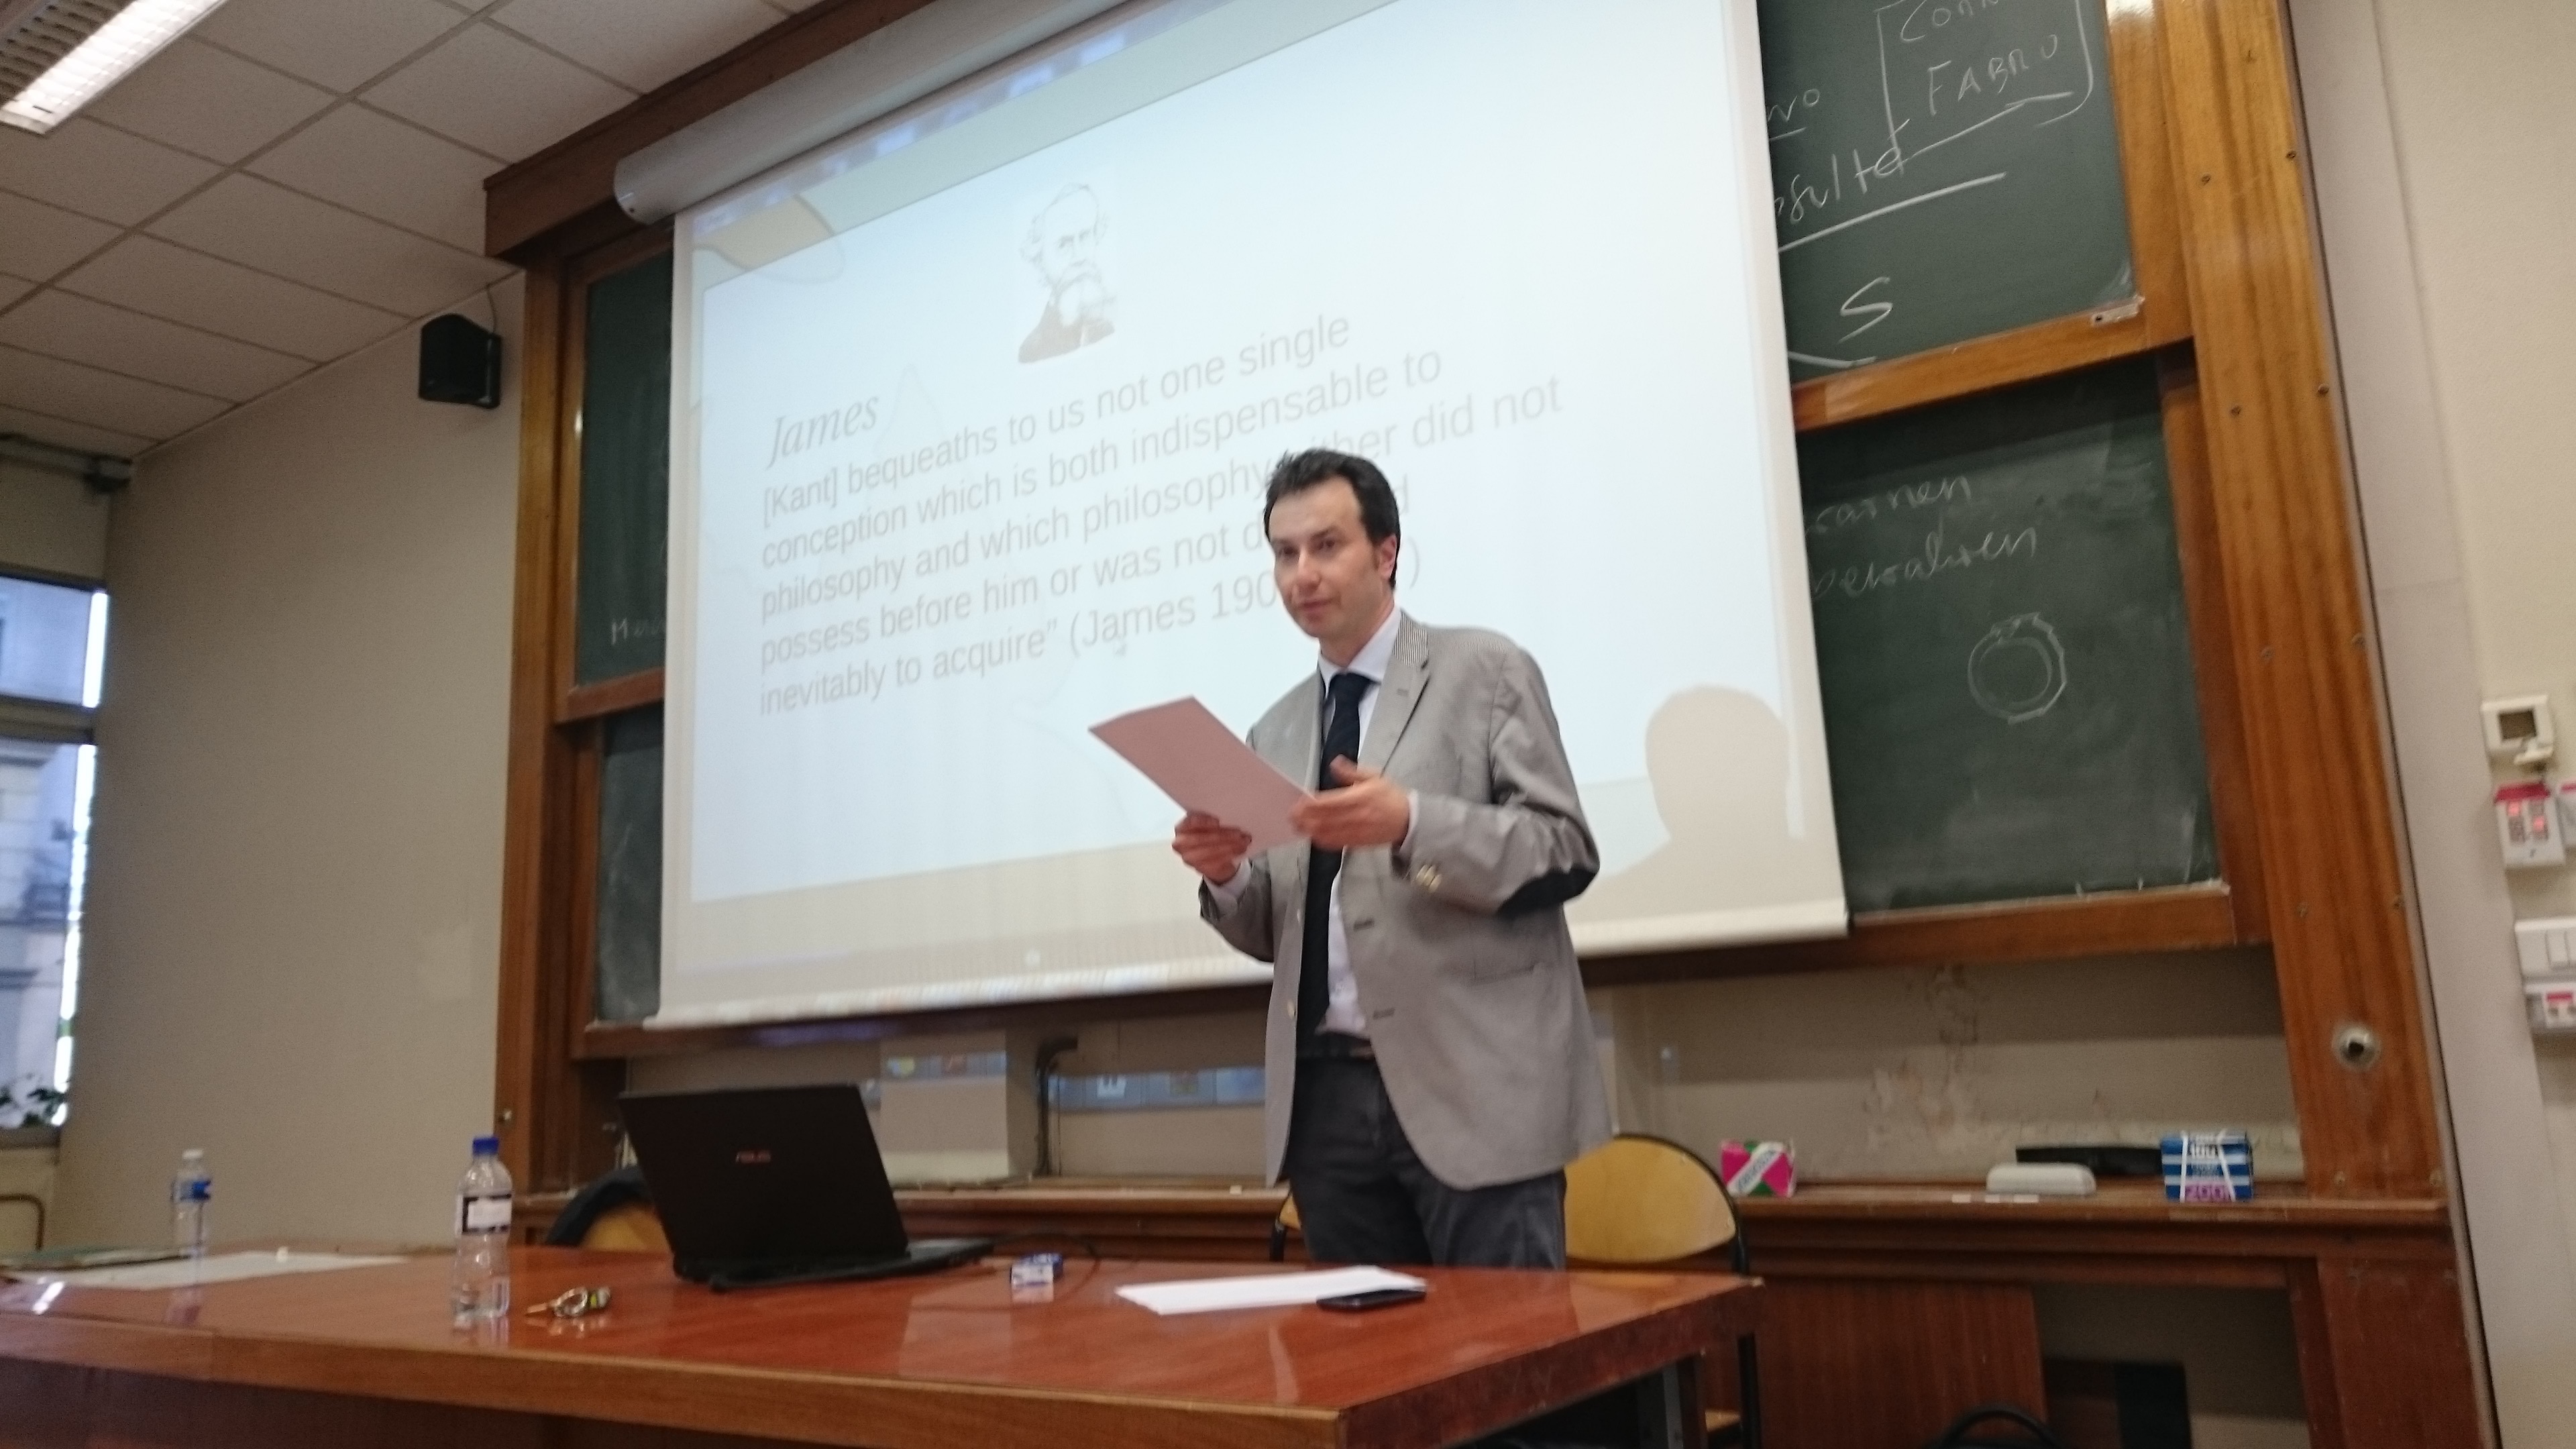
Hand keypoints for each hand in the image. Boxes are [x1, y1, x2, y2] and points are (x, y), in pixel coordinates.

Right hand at [1173, 811, 1251, 881]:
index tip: (1218, 821)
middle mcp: (1181, 843)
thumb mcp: (1210, 824)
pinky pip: (1215, 863)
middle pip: (1200, 839)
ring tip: (1243, 841)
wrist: (1212, 856)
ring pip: (1209, 852)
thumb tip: (1228, 817)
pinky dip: (1229, 856)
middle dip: (1221, 835)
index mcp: (1182, 828)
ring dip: (1229, 846)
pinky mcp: (1200, 869)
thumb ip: (1213, 820)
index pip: (1189, 823)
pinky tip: (1239, 850)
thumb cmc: (1210, 834)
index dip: (1203, 822)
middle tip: (1238, 833)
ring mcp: (1189, 858)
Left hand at [1292, 760, 1411, 849]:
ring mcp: (1355, 831)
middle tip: (1291, 817)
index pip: (1327, 802)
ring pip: (1326, 833)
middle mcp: (1354, 816)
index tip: (1298, 803)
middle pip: (1323, 819)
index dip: (1310, 804)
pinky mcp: (1357, 842)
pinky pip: (1335, 843)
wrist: (1408, 820)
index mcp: (1357, 797)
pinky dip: (1322, 840)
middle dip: (1304, 819)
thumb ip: (1351, 772)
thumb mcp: (1374, 777)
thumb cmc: (1390, 796)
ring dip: (1310, 830)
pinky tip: (1313, 836)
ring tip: (1298, 826)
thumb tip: (1334, 762)